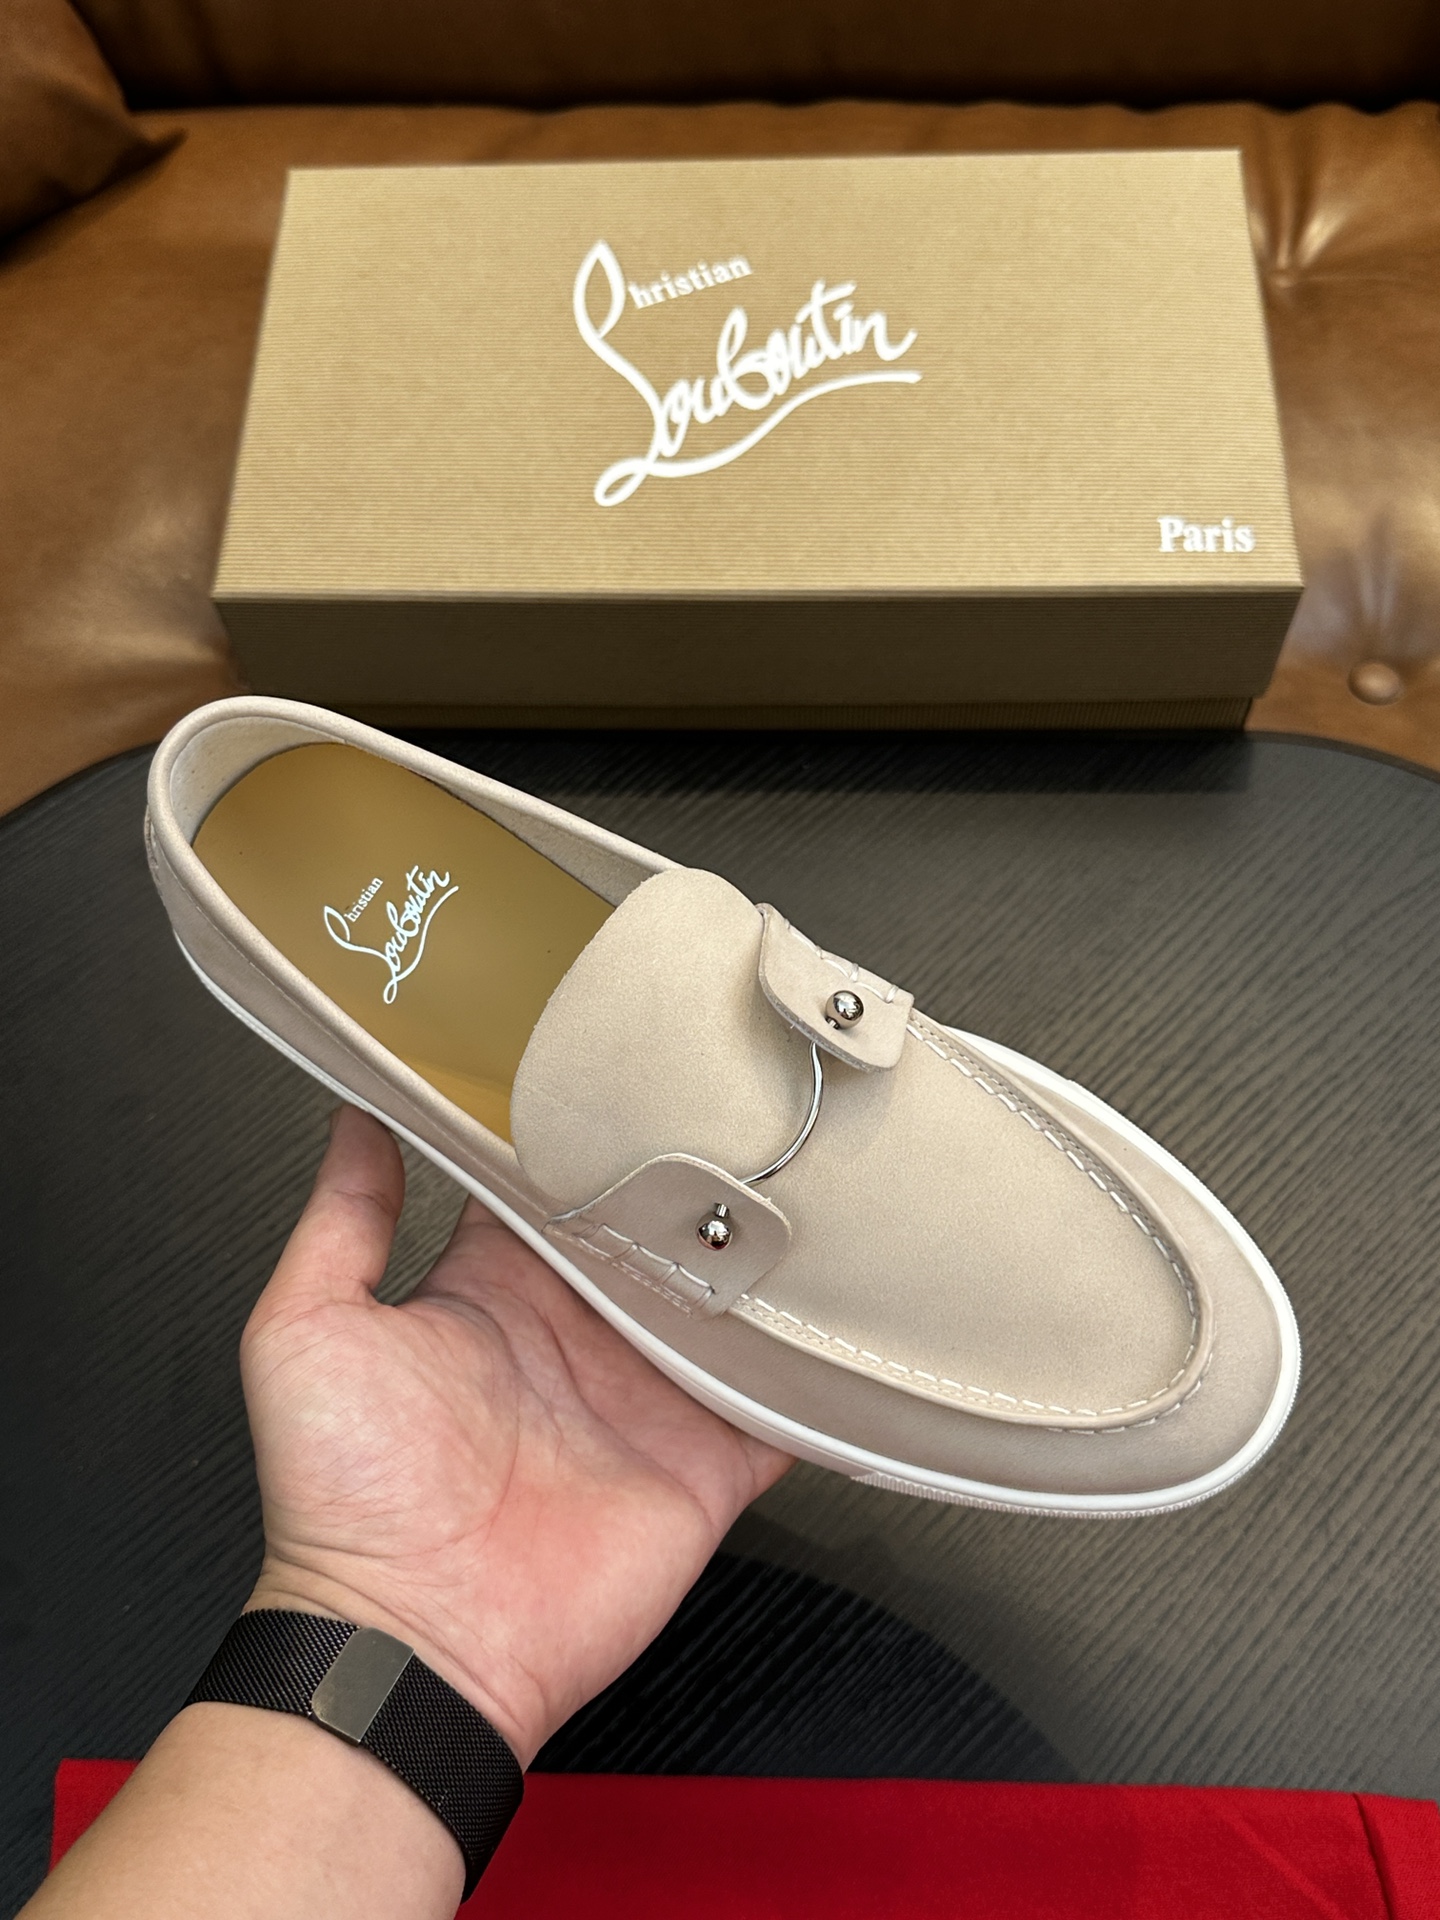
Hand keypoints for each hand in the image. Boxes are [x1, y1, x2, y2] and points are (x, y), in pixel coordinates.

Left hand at [243, 1105, 791, 1764]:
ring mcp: (649, 1399)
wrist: (417, 1643)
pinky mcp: (707, 1464)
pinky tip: (846, 1312)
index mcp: (496, 1291)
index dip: (586, 1132)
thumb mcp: (307, 1332)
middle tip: (744, 1107)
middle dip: (694, 1180)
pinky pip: (782, 1406)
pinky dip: (817, 1370)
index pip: (553, 1188)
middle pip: (656, 1234)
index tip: (623, 1066)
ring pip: (728, 1305)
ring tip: (814, 1185)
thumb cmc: (346, 1499)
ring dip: (763, 1260)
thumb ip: (344, 1221)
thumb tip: (353, 1117)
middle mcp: (579, 1334)